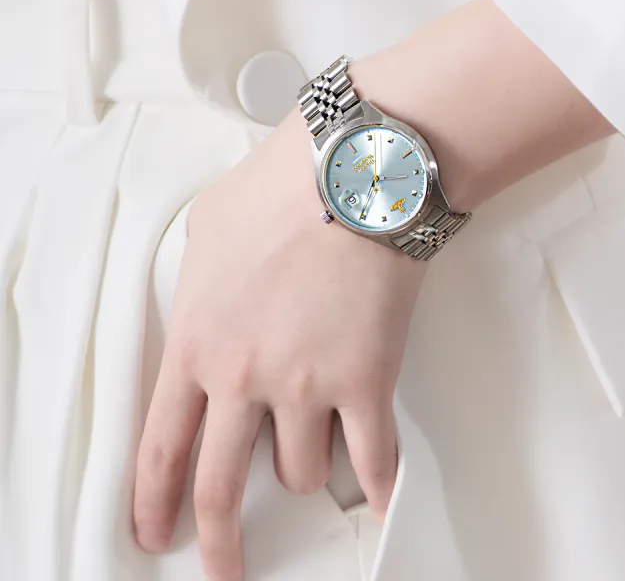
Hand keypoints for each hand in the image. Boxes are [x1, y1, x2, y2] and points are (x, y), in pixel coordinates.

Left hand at [133, 111, 425, 580]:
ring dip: (305, 467)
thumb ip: (195, 280)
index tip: (158, 532)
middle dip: (219, 540)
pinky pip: (373, 458)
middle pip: (221, 486)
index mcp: (197, 342)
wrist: (352, 176)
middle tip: (223, 565)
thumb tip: (206, 299)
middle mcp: (245, 377)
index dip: (155, 502)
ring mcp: (307, 386)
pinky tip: (374, 501)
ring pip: (299, 470)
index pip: (161, 447)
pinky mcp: (366, 381)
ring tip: (316, 443)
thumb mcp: (207, 228)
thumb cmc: (281, 189)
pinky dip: (375, 487)